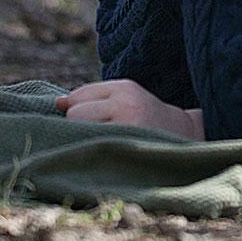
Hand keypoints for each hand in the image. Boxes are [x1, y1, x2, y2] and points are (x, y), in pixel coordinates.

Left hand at [55, 79, 204, 138]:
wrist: (184, 135)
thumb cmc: (145, 116)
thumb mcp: (124, 97)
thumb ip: (90, 98)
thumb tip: (56, 103)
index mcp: (125, 88)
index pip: (78, 96)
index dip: (78, 109)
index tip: (93, 119)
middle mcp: (125, 105)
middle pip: (74, 113)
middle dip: (80, 123)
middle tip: (101, 131)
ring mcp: (126, 128)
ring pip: (80, 131)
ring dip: (85, 137)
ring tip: (104, 141)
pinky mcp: (126, 148)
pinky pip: (91, 148)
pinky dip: (92, 151)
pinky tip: (105, 152)